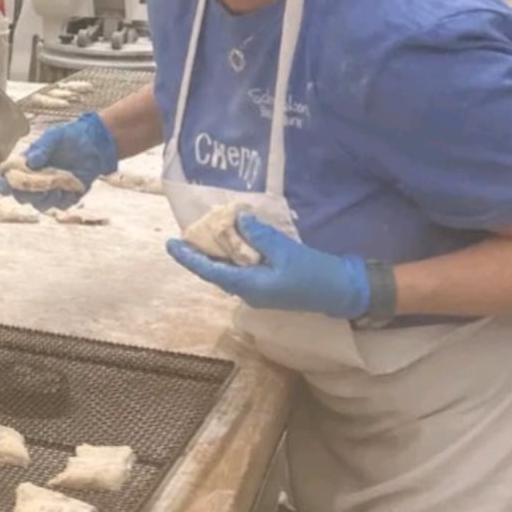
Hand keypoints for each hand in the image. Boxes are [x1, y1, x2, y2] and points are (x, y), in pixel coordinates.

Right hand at [0, 111, 117, 210]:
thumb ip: (42, 147)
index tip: (5, 186)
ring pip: (39, 204)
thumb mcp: (54, 136)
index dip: (2, 184)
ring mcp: (49, 191)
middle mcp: (34, 181)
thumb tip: (31, 162)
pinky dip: (64, 198)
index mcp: (25, 165)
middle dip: (28, 193)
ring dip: (47, 197)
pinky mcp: (65, 197)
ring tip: (59, 184)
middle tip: (40, 184)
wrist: (95, 144)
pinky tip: (71, 187)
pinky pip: (59, 205)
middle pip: (21, 196)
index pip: (6, 179)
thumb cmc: (70, 137)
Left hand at [166, 212, 371, 318]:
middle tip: (184, 236)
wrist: (341, 292)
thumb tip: (238, 219)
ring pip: (228, 271)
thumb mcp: (286, 252)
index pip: (209, 271)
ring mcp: (257, 291)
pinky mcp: (267, 286)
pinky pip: (241, 270)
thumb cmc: (314, 274)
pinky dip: (233, 256)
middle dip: (199, 255)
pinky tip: (232, 241)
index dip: (188, 257)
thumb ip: (259, 236)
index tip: (170, 243)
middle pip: (214, 272)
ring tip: (203, 236)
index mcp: (248, 286)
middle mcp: (247, 292)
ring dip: (215, 255)